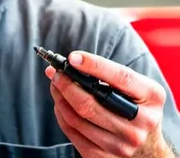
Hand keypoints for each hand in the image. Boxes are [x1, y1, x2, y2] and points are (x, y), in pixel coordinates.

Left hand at [45, 51, 172, 157]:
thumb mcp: (135, 86)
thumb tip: (71, 62)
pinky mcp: (106, 157)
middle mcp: (140, 123)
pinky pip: (73, 133)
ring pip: (77, 119)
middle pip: (90, 103)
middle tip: (55, 73)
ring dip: (59, 98)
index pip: (120, 77)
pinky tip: (61, 104)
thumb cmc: (135, 106)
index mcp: (151, 97)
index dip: (93, 65)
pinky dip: (61, 114)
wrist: (148, 148)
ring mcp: (123, 145)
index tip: (72, 58)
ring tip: (56, 85)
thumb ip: (108, 73)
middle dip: (65, 84)